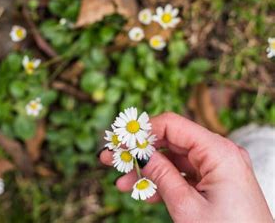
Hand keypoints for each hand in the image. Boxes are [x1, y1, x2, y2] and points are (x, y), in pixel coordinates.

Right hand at [99, 112, 272, 221]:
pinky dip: (163, 181)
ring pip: (173, 160)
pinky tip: (143, 192)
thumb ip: (161, 174)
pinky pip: (183, 175)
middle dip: (139, 152)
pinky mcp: (215, 183)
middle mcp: (219, 154)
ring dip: (147, 170)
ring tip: (122, 182)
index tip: (119, 141)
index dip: (142, 131)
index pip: (172, 124)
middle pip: (170, 141)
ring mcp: (218, 169)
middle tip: (111, 158)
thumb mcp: (186, 205)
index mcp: (218, 152)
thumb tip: (139, 153)